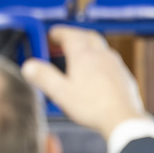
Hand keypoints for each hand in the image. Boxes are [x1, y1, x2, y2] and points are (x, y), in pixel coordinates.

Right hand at [21, 26, 147, 138]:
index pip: (70, 35)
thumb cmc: (93, 107)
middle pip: (88, 36)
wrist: (122, 119)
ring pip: (101, 47)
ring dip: (88, 46)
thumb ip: (43, 77)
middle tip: (64, 40)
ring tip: (78, 56)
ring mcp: (115, 65)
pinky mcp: (124, 76)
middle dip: (75, 35)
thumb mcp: (60, 93)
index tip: (51, 34)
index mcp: (84, 57)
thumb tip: (29, 66)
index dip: (58, 33)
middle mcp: (102, 56)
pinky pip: (111, 61)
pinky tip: (96, 73)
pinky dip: (100, 60)